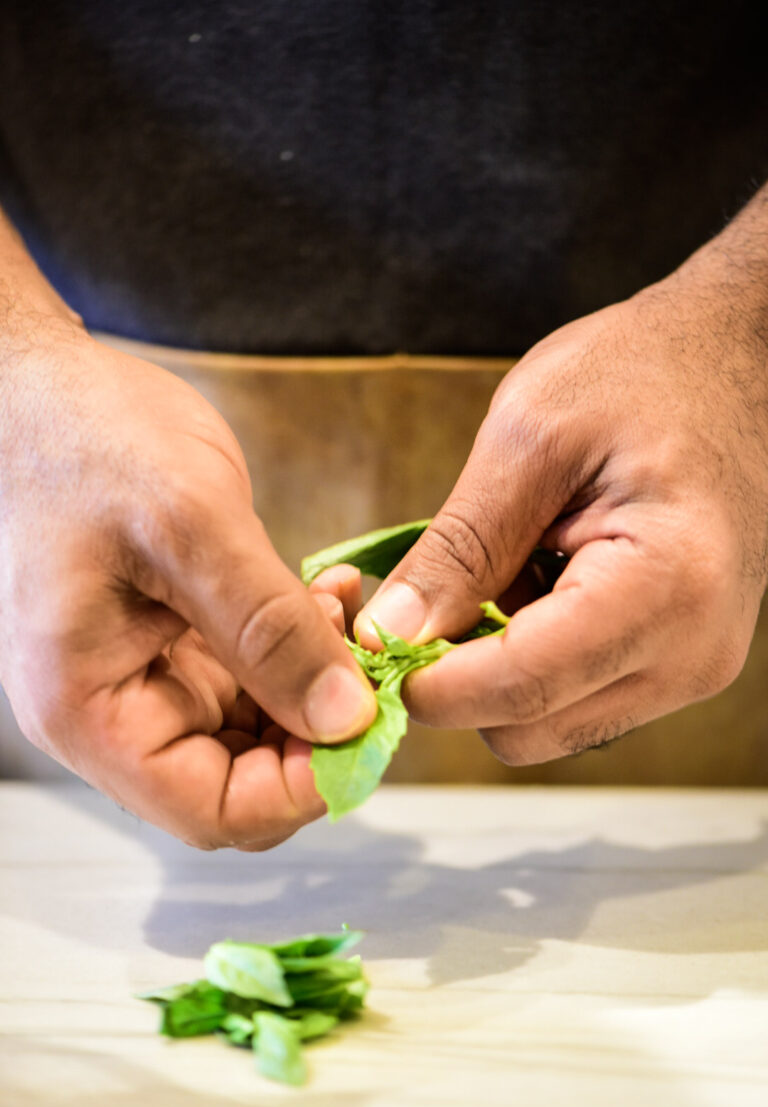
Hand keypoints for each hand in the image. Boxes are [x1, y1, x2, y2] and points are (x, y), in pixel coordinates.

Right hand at [0, 329, 375, 846]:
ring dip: (316, 686)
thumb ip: (270, 631)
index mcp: (90, 708)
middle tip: (373, 668)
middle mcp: (113, 710)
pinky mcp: (172, 643)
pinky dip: (299, 650)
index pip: (212, 809)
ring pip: (255, 733)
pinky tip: (323, 597)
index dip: (302, 787)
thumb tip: (345, 718)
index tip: (370, 725)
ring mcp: (143, 678)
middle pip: (239, 783)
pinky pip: (252, 679)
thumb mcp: (191, 525)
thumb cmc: (84, 439)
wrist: (41, 388)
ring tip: (346, 614)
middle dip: (317, 733)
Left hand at [356, 228, 767, 763]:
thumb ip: (458, 548)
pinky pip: (574, 699)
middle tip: (428, 597)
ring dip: (495, 672)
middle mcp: (691, 654)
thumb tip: (389, 632)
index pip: (520, 688)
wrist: (734, 364)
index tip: (369, 645)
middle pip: (528, 731)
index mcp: (665, 589)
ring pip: (546, 727)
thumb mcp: (530, 437)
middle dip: (458, 680)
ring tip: (505, 573)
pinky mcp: (676, 664)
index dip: (426, 680)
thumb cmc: (645, 374)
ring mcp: (691, 668)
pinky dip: (531, 661)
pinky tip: (538, 585)